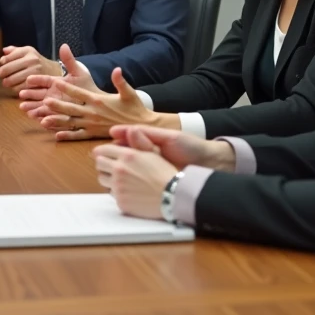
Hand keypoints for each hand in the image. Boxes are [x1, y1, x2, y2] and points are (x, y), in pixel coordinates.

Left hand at [0, 45, 61, 91]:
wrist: (55, 71)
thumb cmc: (37, 61)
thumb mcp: (28, 52)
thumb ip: (14, 50)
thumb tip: (2, 51)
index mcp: (27, 51)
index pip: (5, 59)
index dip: (0, 65)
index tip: (3, 67)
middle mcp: (31, 60)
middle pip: (5, 70)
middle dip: (2, 75)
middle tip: (4, 76)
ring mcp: (34, 73)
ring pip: (10, 81)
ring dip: (7, 83)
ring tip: (10, 81)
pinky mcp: (36, 84)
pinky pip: (17, 89)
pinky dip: (14, 89)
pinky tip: (17, 86)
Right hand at [18, 44, 92, 119]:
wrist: (95, 103)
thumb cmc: (86, 86)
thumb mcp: (78, 72)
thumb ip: (70, 61)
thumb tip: (64, 45)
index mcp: (55, 83)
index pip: (44, 80)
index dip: (36, 80)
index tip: (28, 79)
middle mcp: (52, 94)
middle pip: (38, 94)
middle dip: (29, 94)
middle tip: (20, 94)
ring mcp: (54, 106)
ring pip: (41, 107)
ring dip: (32, 107)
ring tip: (23, 108)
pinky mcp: (58, 117)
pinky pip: (49, 118)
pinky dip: (44, 119)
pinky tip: (37, 120)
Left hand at [36, 67, 154, 140]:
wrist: (140, 127)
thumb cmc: (135, 108)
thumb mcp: (129, 92)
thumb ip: (121, 81)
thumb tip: (117, 69)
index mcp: (99, 100)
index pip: (80, 93)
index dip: (67, 88)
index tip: (56, 82)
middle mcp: (93, 113)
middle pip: (72, 108)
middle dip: (57, 105)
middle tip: (44, 101)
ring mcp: (92, 125)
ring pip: (71, 123)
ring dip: (57, 122)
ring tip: (43, 120)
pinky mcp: (94, 134)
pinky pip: (78, 135)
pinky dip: (68, 135)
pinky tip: (57, 136)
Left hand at [92, 131, 176, 219]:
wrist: (173, 196)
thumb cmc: (164, 173)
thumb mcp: (151, 154)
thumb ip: (133, 146)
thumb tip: (118, 140)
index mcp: (127, 155)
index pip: (102, 150)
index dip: (101, 152)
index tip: (101, 154)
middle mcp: (120, 170)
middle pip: (99, 164)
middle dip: (103, 164)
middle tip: (110, 167)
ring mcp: (118, 187)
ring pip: (102, 179)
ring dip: (108, 178)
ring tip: (120, 179)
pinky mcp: (120, 201)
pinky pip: (111, 194)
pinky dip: (117, 192)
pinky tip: (129, 191)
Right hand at [108, 124, 236, 171]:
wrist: (210, 163)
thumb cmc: (191, 147)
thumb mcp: (169, 138)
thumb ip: (147, 134)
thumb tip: (123, 130)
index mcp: (149, 144)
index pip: (126, 142)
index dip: (115, 143)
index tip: (106, 143)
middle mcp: (148, 157)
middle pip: (124, 157)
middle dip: (114, 157)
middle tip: (104, 158)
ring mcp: (151, 171)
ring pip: (129, 170)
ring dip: (120, 171)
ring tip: (112, 171)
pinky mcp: (155, 183)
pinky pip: (139, 182)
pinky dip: (130, 182)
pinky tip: (123, 183)